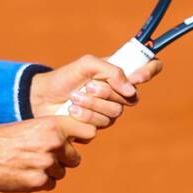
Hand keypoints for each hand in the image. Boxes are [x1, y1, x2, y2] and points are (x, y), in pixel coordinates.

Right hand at [0, 116, 97, 192]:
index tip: (71, 143)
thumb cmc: (3, 138)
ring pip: (60, 173)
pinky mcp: (39, 181)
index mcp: (53, 126)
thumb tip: (71, 144)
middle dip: (62, 160)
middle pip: (74, 159)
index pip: (87, 133)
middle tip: (42, 157)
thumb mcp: (30, 125)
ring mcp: (47, 163)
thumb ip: (51, 133)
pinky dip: (39, 182)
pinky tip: (23, 174)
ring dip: (49, 172)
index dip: (80, 140)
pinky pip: (49, 185)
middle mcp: (54, 143)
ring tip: (28, 165)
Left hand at [30, 54, 163, 126]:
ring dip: (92, 105)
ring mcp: (108, 112)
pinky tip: (71, 111)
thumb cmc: (65, 77)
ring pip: (115, 114)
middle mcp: (118, 94)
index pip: (149, 69)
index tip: (137, 77)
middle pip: (130, 98)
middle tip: (88, 86)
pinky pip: (100, 126)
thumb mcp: (87, 64)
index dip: (149, 71)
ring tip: (74, 98)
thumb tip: (131, 90)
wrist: (43, 97)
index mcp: (120, 74)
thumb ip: (112, 71)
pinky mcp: (95, 127)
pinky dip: (84, 116)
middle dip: (106, 92)